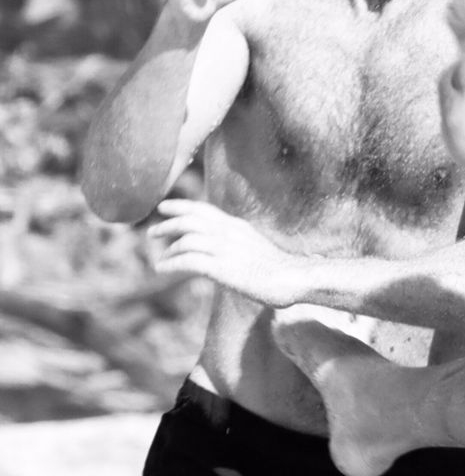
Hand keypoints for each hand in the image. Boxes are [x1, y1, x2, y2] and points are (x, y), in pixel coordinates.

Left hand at [149, 198, 305, 307]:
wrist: (292, 278)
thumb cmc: (278, 269)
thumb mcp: (255, 246)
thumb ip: (238, 243)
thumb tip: (223, 249)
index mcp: (237, 226)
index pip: (203, 209)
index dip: (181, 206)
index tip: (164, 207)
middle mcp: (229, 232)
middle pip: (190, 220)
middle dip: (168, 224)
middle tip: (152, 232)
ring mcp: (225, 248)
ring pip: (186, 239)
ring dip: (169, 248)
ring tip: (159, 259)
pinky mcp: (221, 267)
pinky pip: (188, 261)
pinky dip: (171, 263)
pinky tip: (162, 270)